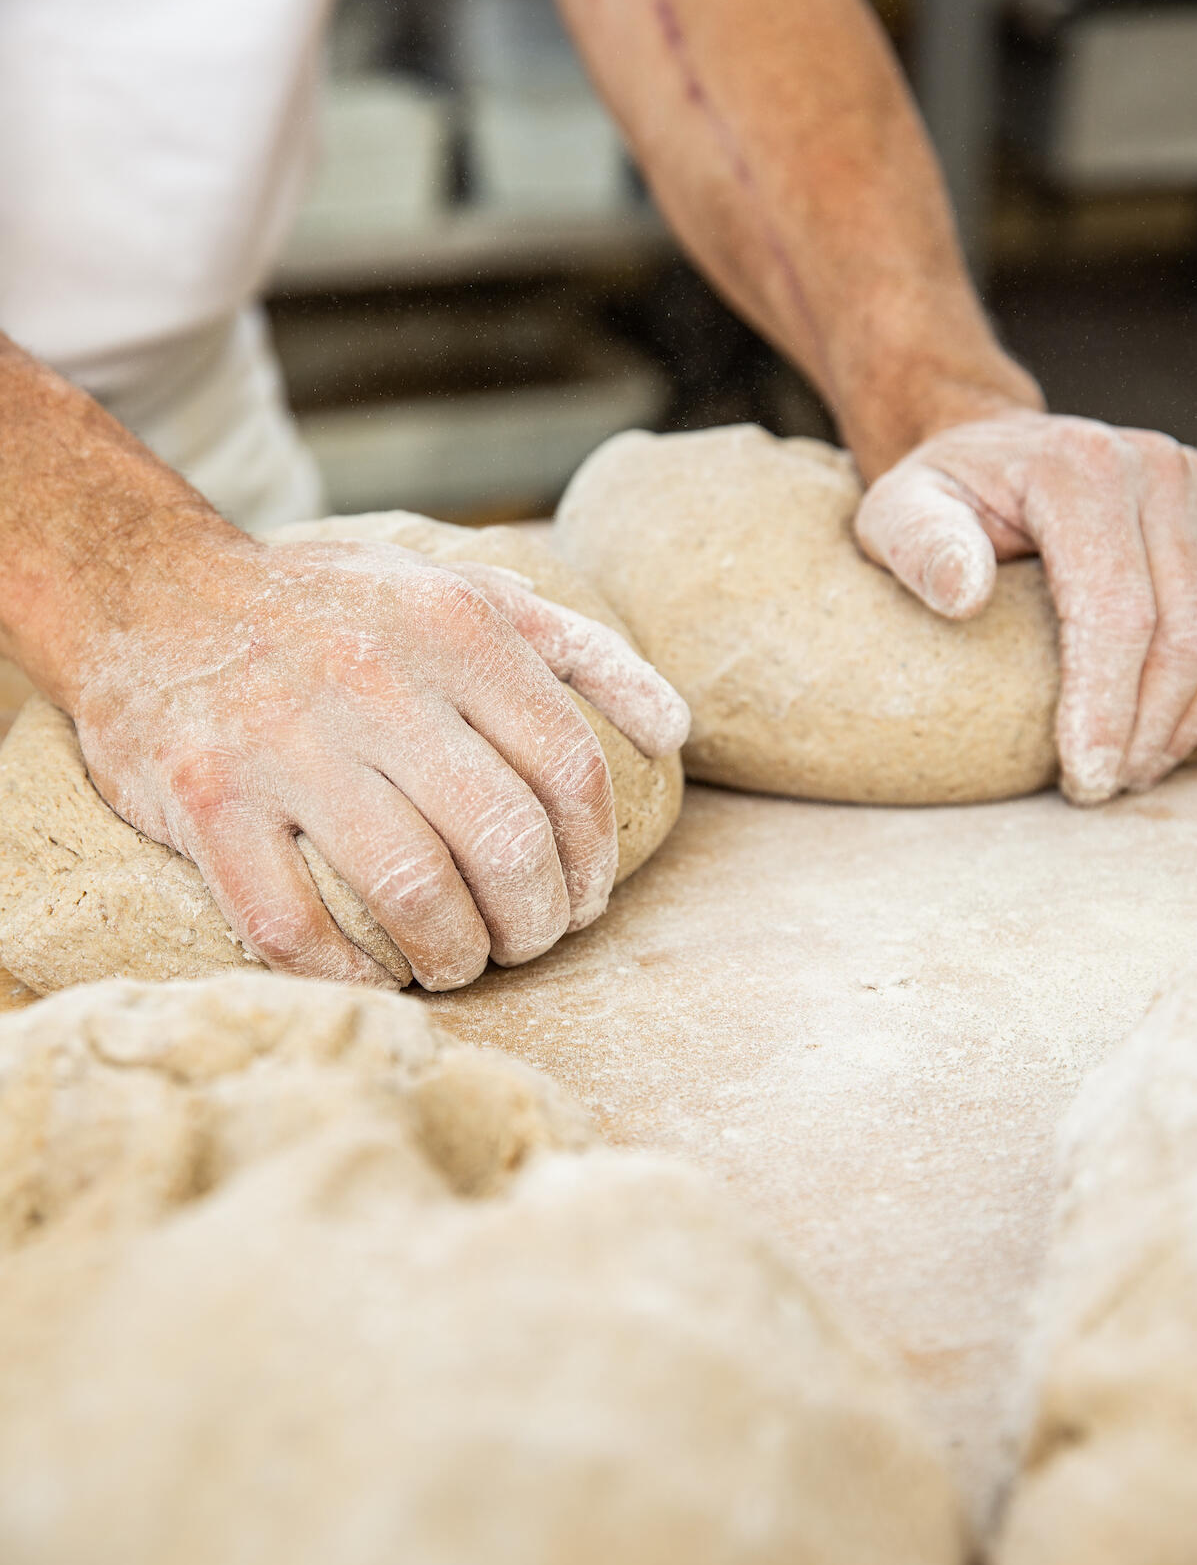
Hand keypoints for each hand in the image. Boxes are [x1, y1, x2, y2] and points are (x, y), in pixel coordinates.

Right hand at [70, 535, 688, 990]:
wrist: (152, 592)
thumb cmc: (334, 609)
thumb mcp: (463, 591)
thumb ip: (580, 650)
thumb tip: (675, 731)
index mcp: (455, 629)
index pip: (571, 771)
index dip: (593, 858)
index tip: (582, 898)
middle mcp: (376, 679)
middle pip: (507, 842)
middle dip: (536, 921)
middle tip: (525, 940)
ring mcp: (285, 741)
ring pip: (414, 892)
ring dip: (456, 956)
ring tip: (458, 962)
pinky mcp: (207, 799)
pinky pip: (292, 926)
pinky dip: (348, 973)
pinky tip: (372, 973)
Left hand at [855, 408, 1196, 803]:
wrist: (993, 446)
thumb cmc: (943, 495)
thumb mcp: (898, 511)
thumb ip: (921, 547)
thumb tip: (964, 596)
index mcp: (1079, 470)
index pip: (1115, 609)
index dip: (1107, 703)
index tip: (1087, 776)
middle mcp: (1154, 469)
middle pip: (1183, 627)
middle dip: (1148, 726)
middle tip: (1101, 788)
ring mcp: (1196, 486)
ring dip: (1184, 716)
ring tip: (1130, 770)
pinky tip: (1163, 731)